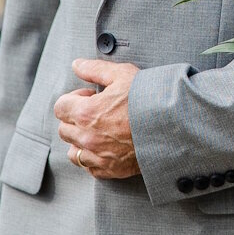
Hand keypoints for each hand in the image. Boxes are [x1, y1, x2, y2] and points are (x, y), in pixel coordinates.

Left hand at [55, 58, 140, 179]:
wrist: (173, 127)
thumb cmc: (148, 99)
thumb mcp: (122, 75)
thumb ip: (95, 69)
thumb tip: (76, 64)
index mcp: (85, 113)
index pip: (60, 107)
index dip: (73, 99)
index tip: (90, 97)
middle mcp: (87, 137)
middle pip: (64, 129)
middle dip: (75, 119)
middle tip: (97, 112)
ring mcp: (98, 156)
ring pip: (73, 152)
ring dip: (81, 141)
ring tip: (99, 132)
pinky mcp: (110, 170)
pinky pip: (90, 167)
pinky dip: (93, 158)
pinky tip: (107, 147)